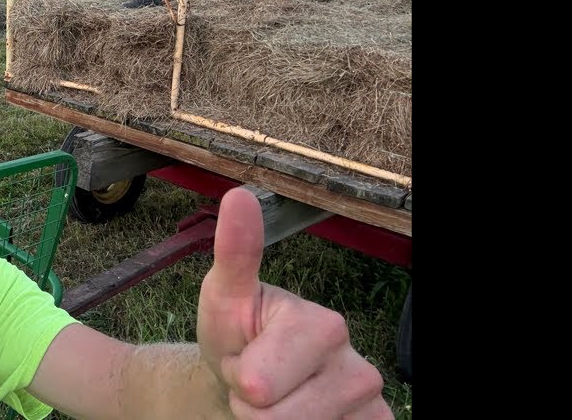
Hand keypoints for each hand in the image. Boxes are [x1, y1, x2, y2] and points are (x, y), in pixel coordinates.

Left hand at [197, 188, 390, 418]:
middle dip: (251, 405)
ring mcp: (370, 404)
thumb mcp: (224, 294)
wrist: (251, 377)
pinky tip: (301, 413)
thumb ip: (235, 251)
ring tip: (274, 396)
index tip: (243, 353)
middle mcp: (358, 365)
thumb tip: (240, 196)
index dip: (236, 376)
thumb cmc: (238, 333)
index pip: (257, 385)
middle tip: (254, 379)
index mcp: (322, 325)